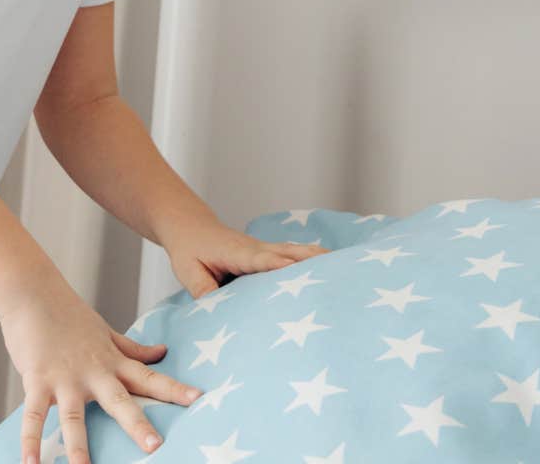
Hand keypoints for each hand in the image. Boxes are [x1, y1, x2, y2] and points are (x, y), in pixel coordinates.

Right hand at [0, 276, 202, 463]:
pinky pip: (33, 416)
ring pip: (74, 417)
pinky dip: (30, 441)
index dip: (173, 388)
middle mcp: (92, 372)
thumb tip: (162, 351)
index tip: (197, 398)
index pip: (148, 376)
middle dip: (137, 424)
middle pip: (119, 401)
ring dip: (78, 447)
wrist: (32, 292)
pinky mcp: (37, 381)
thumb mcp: (106, 332)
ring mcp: (64, 378)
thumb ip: (132, 348)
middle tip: (154, 446)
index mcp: (112, 361)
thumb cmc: (68, 313)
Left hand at [162, 216, 329, 298]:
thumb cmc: (189, 250)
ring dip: (320, 260)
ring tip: (350, 269)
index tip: (303, 273)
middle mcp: (258, 249)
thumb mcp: (189, 273)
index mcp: (239, 254)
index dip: (284, 266)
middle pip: (291, 254)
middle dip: (314, 263)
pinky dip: (314, 259)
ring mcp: (266, 250)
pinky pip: (294, 255)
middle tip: (343, 273)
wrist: (191, 227)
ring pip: (298, 252)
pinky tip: (334, 265)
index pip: (265, 261)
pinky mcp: (269, 254)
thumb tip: (222, 312)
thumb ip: (205, 292)